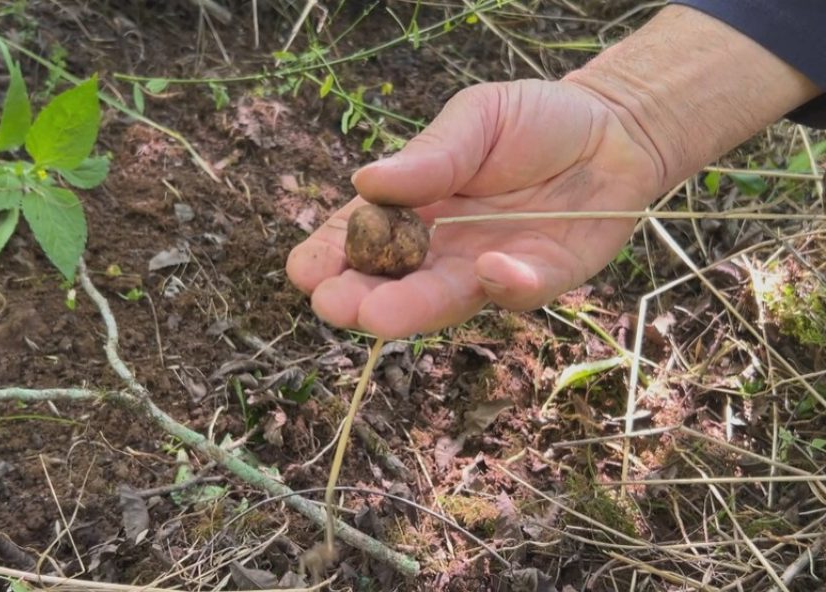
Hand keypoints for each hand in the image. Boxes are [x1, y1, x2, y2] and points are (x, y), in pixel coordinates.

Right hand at [286, 79, 664, 338]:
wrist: (613, 133)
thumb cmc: (533, 121)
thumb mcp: (476, 119)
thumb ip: (430, 155)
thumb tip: (366, 180)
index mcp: (412, 206)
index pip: (357, 238)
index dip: (329, 256)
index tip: (307, 271)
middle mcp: (440, 248)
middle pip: (390, 283)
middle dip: (359, 298)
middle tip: (335, 305)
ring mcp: (484, 270)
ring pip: (441, 300)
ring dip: (412, 309)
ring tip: (379, 315)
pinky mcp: (535, 280)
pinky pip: (513, 291)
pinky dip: (503, 283)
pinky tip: (489, 269)